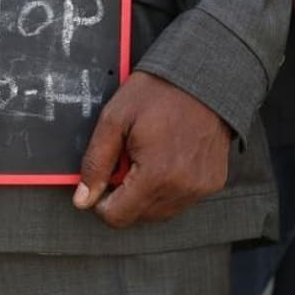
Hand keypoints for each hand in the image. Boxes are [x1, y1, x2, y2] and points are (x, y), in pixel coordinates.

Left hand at [73, 72, 230, 227]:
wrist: (203, 76)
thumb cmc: (157, 93)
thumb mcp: (113, 121)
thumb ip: (95, 164)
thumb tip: (82, 200)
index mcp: (156, 175)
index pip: (117, 217)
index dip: (101, 202)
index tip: (103, 180)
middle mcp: (182, 188)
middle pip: (137, 217)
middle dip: (124, 194)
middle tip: (126, 159)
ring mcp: (200, 188)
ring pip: (159, 212)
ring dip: (145, 194)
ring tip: (146, 157)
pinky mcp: (212, 182)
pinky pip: (180, 200)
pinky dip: (166, 188)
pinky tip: (164, 160)